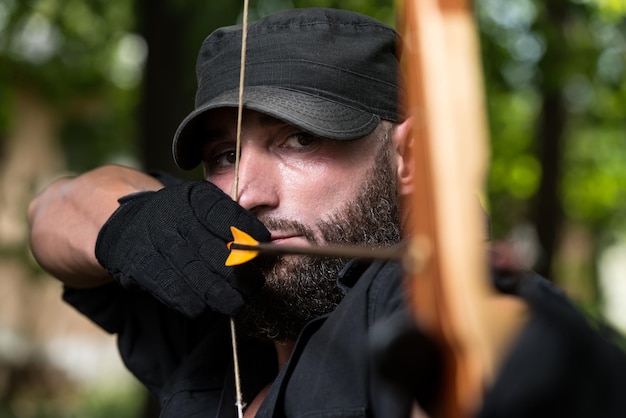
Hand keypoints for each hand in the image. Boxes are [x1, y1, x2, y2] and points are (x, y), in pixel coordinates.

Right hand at [95, 180, 269, 317]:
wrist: (127, 222)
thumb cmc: (178, 219)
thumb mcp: (201, 208)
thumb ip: (227, 223)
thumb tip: (258, 246)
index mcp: (194, 197)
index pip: (222, 212)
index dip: (244, 227)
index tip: (263, 242)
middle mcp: (172, 214)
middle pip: (210, 246)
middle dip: (236, 271)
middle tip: (254, 286)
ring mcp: (153, 238)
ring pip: (190, 270)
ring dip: (216, 292)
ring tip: (235, 303)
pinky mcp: (137, 262)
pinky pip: (165, 284)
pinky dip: (185, 299)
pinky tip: (200, 308)